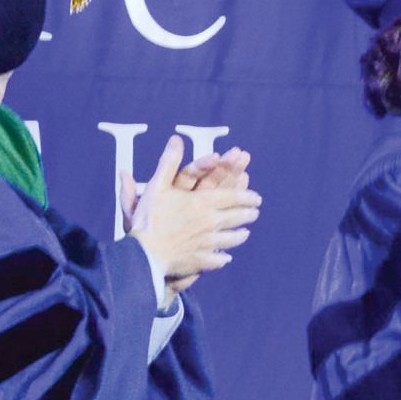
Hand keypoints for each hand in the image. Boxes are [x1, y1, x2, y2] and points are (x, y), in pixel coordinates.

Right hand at [127, 137, 259, 290]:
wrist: (144, 254)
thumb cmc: (149, 218)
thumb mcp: (156, 185)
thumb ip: (168, 162)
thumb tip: (176, 139)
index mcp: (203, 202)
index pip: (233, 197)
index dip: (246, 196)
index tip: (256, 197)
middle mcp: (211, 222)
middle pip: (236, 217)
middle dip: (248, 213)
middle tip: (255, 211)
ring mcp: (208, 243)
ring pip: (231, 238)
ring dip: (240, 234)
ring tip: (245, 232)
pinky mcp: (201, 260)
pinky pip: (217, 260)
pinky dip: (222, 258)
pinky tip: (226, 258)